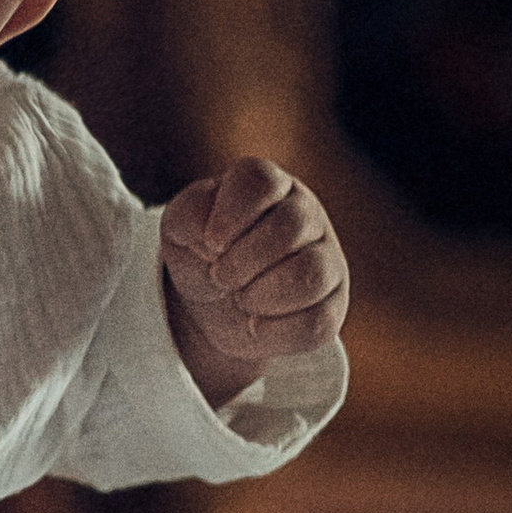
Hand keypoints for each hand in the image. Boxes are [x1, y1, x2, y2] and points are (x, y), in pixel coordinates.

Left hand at [159, 160, 348, 405]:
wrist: (214, 305)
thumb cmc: (202, 254)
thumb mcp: (181, 229)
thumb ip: (189, 216)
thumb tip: (209, 233)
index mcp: (268, 186)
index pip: (260, 180)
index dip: (231, 213)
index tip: (210, 244)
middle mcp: (305, 216)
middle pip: (290, 226)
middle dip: (242, 261)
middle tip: (220, 277)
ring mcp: (326, 260)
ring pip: (311, 274)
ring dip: (262, 295)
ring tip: (241, 300)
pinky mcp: (331, 306)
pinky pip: (316, 322)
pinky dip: (275, 332)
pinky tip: (254, 327)